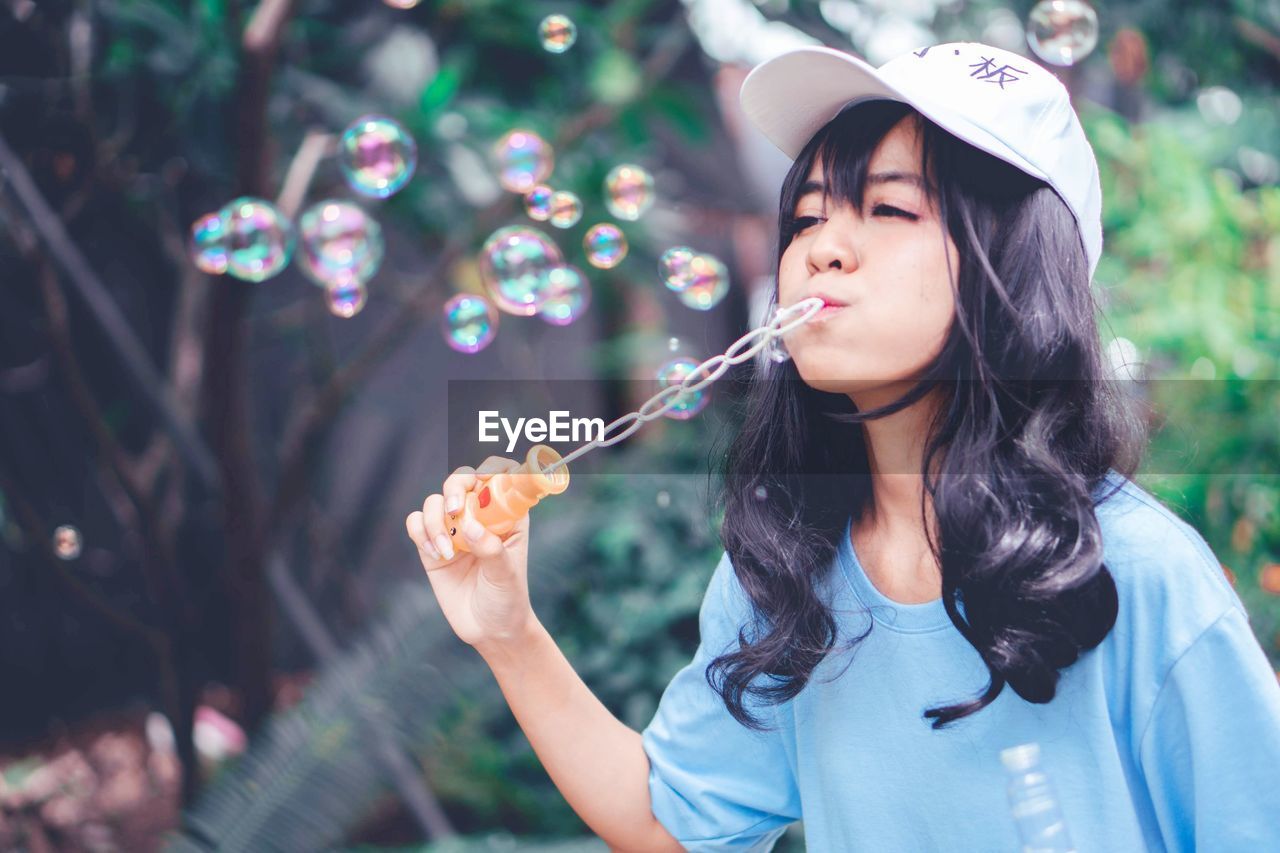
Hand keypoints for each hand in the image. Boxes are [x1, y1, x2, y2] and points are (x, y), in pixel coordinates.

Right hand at [405, 456, 537, 648]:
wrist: (488, 629)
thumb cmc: (507, 598)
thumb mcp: (506, 575)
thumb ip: (491, 549)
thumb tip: (469, 526)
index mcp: (506, 514)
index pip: (498, 476)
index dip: (488, 470)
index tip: (480, 484)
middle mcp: (478, 515)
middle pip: (460, 480)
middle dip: (454, 488)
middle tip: (454, 509)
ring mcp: (454, 529)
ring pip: (434, 502)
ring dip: (435, 521)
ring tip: (445, 550)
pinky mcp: (431, 545)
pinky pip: (416, 523)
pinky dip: (420, 533)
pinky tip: (435, 554)